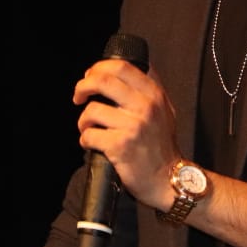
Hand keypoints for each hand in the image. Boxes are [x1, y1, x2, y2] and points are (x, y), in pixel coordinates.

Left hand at [74, 58, 179, 206]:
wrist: (168, 179)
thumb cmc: (161, 146)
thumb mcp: (164, 111)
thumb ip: (147, 90)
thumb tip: (119, 72)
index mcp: (154, 94)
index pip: (122, 67)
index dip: (100, 67)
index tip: (91, 76)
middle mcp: (146, 107)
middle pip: (104, 81)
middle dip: (83, 86)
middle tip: (78, 96)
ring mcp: (133, 126)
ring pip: (92, 110)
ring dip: (83, 121)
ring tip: (88, 128)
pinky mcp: (120, 146)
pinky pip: (90, 135)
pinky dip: (86, 140)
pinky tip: (93, 144)